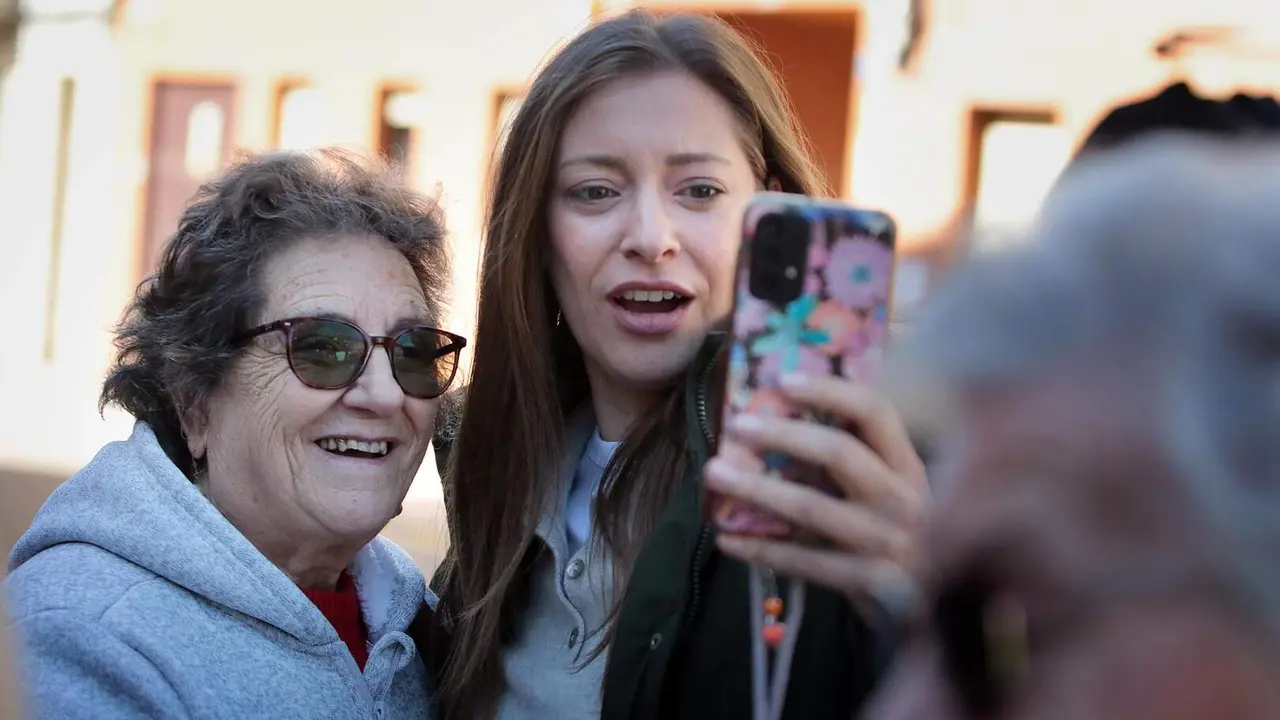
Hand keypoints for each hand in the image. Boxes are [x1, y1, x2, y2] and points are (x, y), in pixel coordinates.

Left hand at [704, 372, 929, 605]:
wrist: (933, 614)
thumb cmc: (891, 538)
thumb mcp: (883, 494)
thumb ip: (843, 463)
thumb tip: (770, 428)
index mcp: (907, 466)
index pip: (875, 412)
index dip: (830, 391)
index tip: (783, 381)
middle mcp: (904, 499)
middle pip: (840, 452)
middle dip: (783, 435)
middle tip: (737, 426)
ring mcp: (890, 543)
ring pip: (813, 508)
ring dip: (757, 489)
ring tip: (714, 473)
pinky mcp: (873, 583)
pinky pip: (806, 562)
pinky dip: (762, 549)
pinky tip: (727, 539)